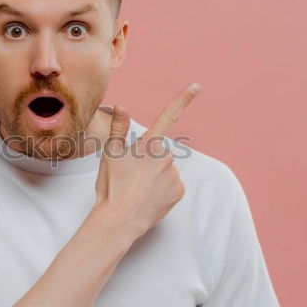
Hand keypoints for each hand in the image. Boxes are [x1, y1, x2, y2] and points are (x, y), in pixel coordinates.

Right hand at [93, 82, 200, 240]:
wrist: (119, 220)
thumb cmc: (111, 186)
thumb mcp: (110, 154)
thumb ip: (118, 128)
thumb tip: (123, 105)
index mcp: (149, 144)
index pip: (168, 115)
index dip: (183, 99)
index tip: (196, 86)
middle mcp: (166, 157)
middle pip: (159, 151)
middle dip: (148, 159)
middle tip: (129, 175)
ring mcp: (175, 175)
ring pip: (165, 168)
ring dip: (154, 175)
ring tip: (136, 188)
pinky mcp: (179, 191)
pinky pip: (172, 184)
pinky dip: (161, 188)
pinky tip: (147, 197)